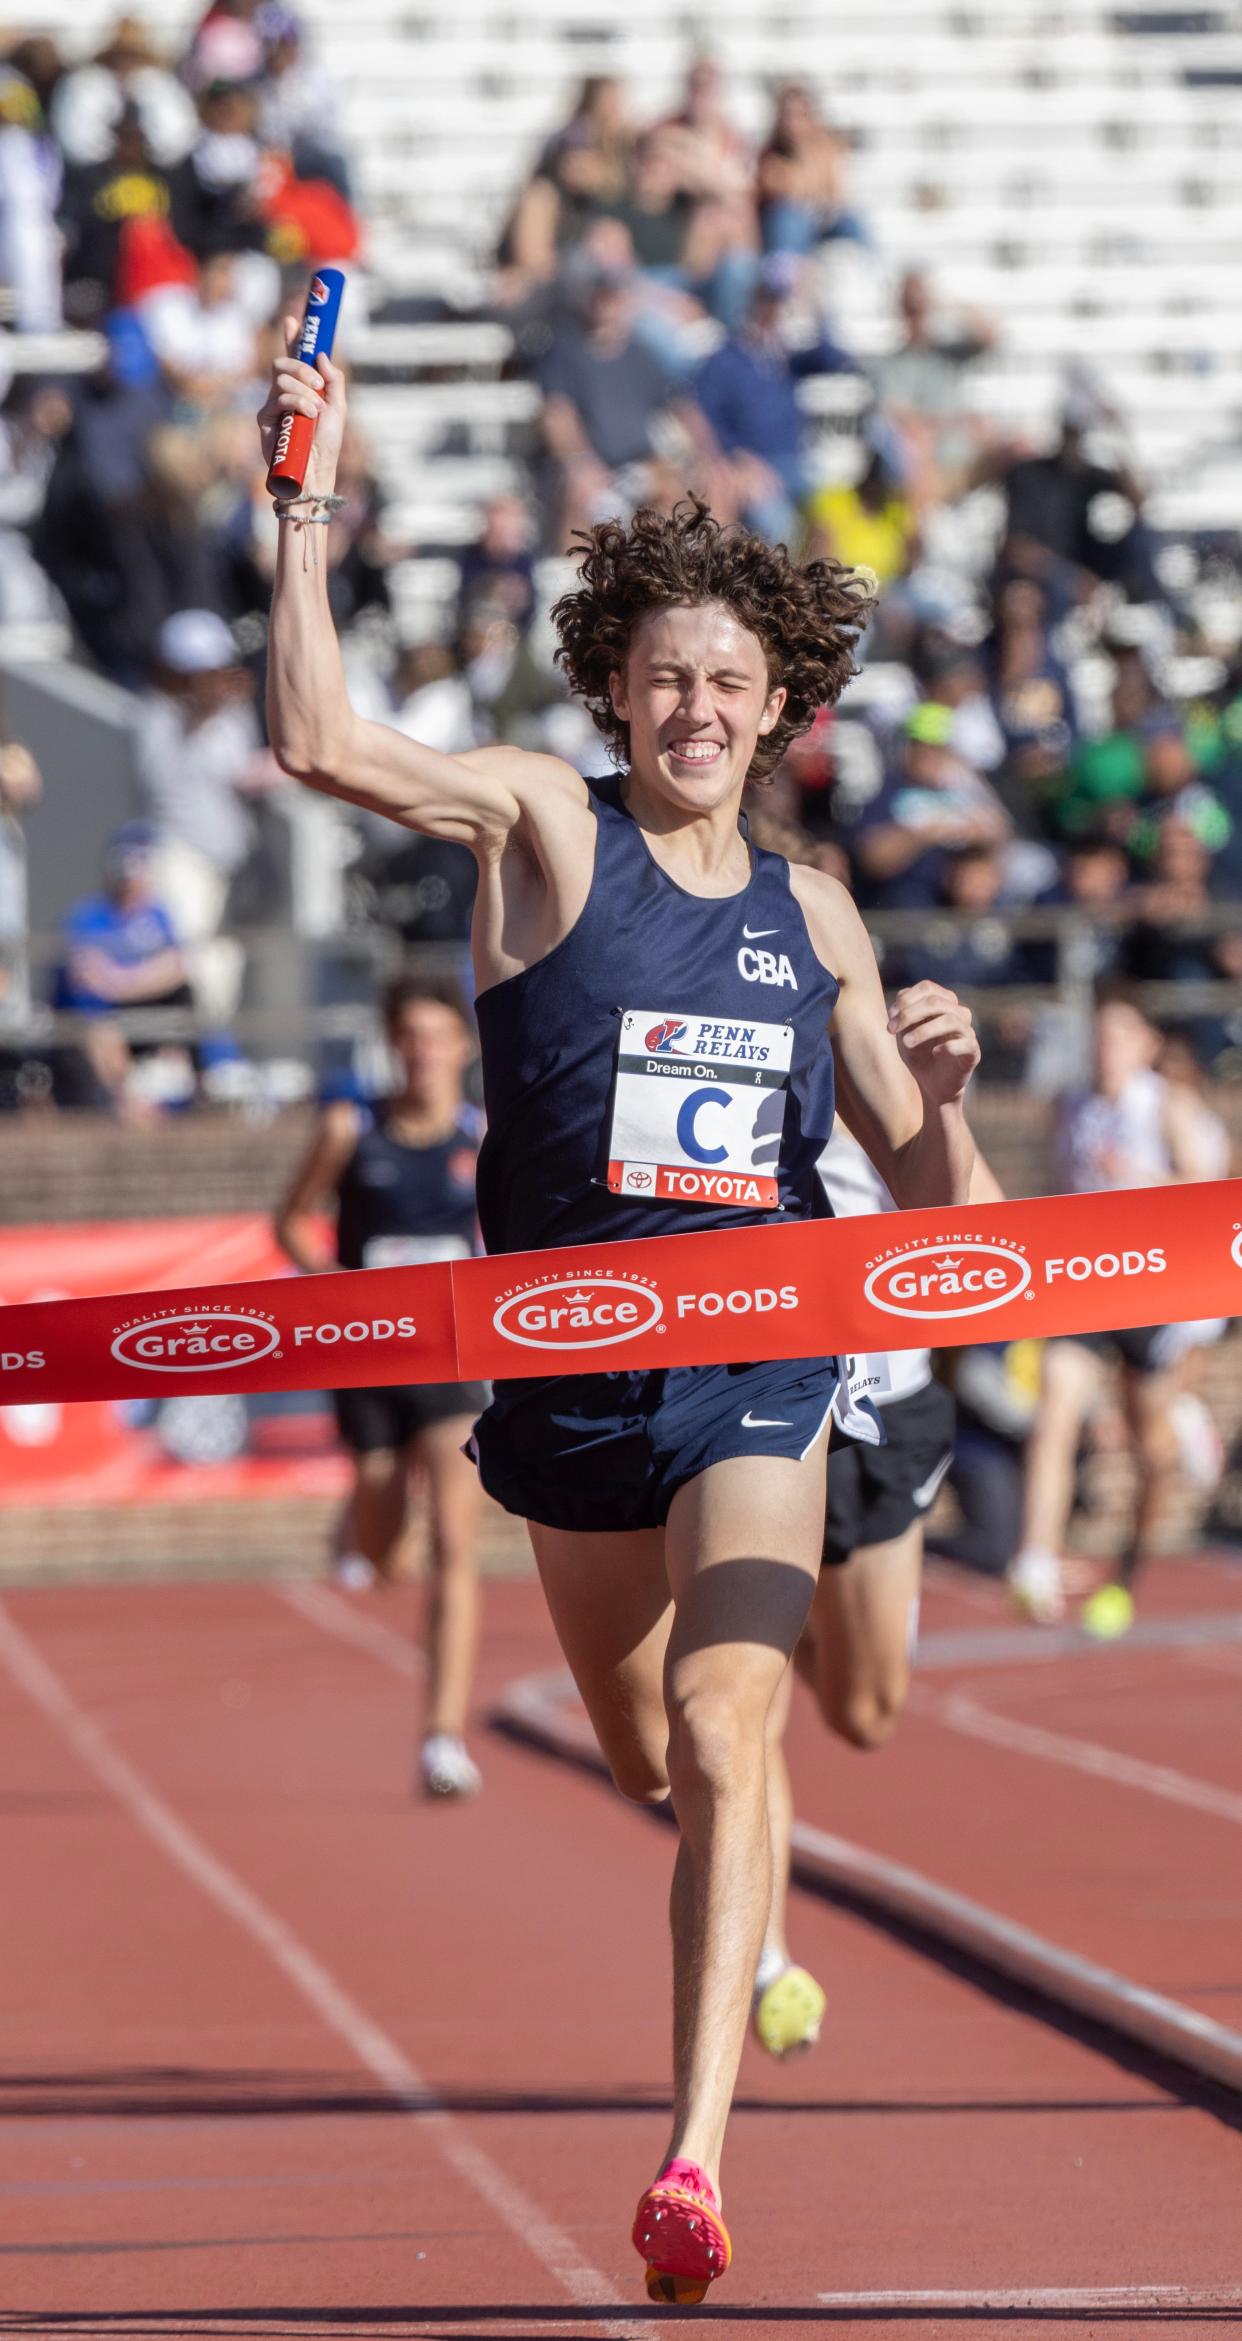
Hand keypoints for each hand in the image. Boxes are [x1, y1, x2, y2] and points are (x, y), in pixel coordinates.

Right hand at [256, 314, 346, 498]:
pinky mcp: (264, 418)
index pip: (294, 357)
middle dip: (302, 368)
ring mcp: (273, 404)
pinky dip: (297, 402)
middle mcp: (284, 393)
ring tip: (316, 410)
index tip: (293, 320)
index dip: (292, 338)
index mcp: (302, 388)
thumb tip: (321, 355)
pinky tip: (308, 416)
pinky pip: (278, 397)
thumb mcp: (338, 409)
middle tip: (318, 384)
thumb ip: (334, 381)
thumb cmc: (327, 445)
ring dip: (304, 391)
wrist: (315, 472)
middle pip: (283, 362)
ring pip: (281, 377)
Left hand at [888, 981, 979, 1105]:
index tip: (890, 1017)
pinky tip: (934, 1053)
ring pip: (950, 1020)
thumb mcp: (904, 1032)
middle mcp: (958, 1013)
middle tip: (891, 1030)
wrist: (931, 1085)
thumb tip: (901, 998)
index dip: (906, 999)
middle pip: (935, 1001)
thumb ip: (903, 1013)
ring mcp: (968, 1032)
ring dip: (923, 1030)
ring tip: (906, 1043)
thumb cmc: (918, 1054)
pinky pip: (965, 1043)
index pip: (927, 988)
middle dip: (909, 1014)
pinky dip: (947, 1046)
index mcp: (943, 1003)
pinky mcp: (973, 1052)